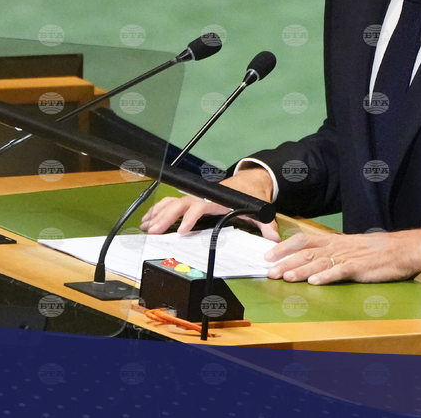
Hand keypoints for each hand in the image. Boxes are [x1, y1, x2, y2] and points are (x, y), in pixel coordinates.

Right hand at [139, 166, 279, 241]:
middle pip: (180, 205)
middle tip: (153, 231)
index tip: (182, 230)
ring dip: (158, 213)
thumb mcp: (261, 208)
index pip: (200, 207)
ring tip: (146, 225)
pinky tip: (149, 219)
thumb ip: (267, 224)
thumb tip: (274, 238)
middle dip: (166, 217)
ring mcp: (197, 198)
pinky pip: (173, 203)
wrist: (250, 181)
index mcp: (218, 200)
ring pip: (173, 202)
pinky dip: (160, 210)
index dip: (191, 218)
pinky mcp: (193, 200)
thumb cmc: (251, 195)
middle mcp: (205, 198)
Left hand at [264, 229, 420, 284]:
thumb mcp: (349, 247)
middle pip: (306, 253)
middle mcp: (336, 247)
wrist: (401, 250)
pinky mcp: (358, 268)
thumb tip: (310, 259)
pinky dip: (326, 277)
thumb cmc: (375, 250)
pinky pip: (340, 272)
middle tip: (269, 272)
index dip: (284, 247)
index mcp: (333, 241)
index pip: (303, 240)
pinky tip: (315, 283)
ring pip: (319, 263)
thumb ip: (330, 252)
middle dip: (285, 262)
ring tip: (286, 277)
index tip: (268, 255)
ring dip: (300, 270)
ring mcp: (347, 257)